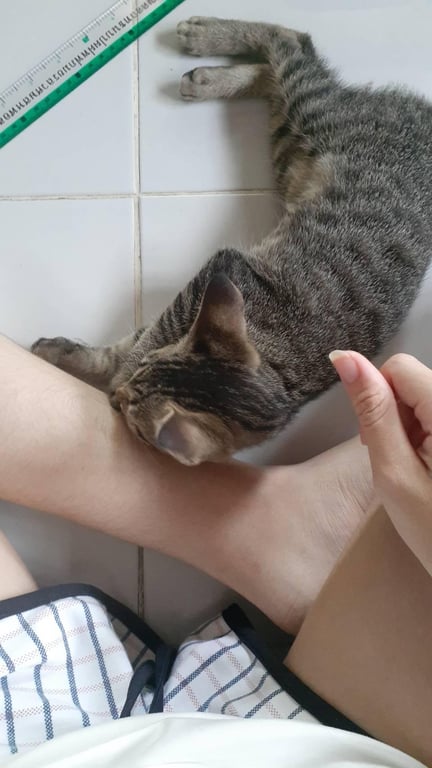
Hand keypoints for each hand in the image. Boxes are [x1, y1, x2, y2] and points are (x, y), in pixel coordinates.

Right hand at [330, 350, 431, 575]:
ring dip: (415, 426)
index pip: (399, 367)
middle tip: (400, 464)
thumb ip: (372, 411)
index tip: (378, 443)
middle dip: (398, 414)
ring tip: (422, 471)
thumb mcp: (394, 472)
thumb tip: (344, 358)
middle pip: (417, 380)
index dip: (378, 399)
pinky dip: (430, 436)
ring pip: (428, 397)